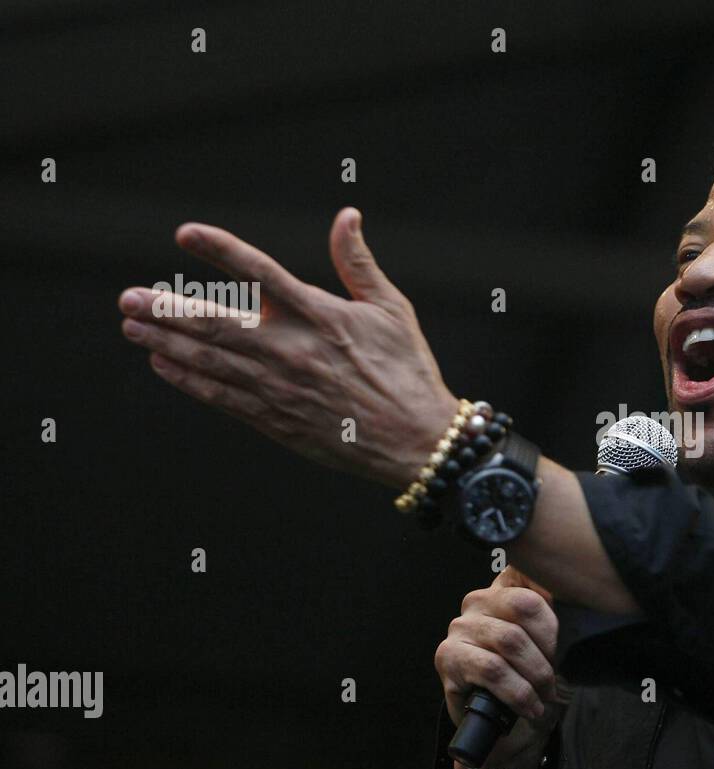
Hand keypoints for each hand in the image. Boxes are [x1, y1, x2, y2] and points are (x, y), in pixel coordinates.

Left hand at [117, 207, 459, 489]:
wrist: (416, 439)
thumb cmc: (407, 370)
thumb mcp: (392, 310)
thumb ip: (359, 263)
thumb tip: (347, 216)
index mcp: (322, 316)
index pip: (262, 273)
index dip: (222, 252)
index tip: (186, 235)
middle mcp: (294, 350)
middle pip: (218, 323)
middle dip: (168, 309)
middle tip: (128, 297)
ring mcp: (280, 388)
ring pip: (211, 361)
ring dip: (166, 342)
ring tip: (132, 325)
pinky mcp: (277, 420)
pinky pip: (222, 397)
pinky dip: (189, 380)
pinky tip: (163, 362)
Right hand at [436, 566, 572, 768]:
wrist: (505, 730)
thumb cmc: (532, 681)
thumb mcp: (555, 645)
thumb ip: (563, 616)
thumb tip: (583, 604)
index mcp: (505, 587)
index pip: (535, 575)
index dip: (556, 610)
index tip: (562, 643)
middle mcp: (478, 600)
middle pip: (525, 606)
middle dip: (549, 647)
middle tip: (556, 674)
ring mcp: (460, 627)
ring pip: (510, 639)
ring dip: (536, 673)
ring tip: (544, 694)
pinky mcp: (448, 656)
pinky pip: (492, 669)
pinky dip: (518, 692)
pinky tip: (530, 707)